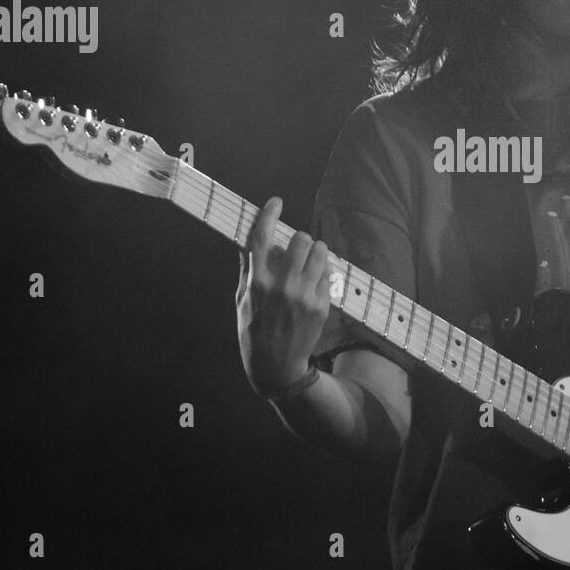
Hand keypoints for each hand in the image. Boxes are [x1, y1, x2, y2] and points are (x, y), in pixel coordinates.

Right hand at [236, 196, 333, 394]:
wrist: (277, 367)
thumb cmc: (254, 332)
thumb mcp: (241, 301)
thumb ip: (247, 269)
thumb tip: (246, 241)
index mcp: (257, 284)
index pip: (262, 239)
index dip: (269, 215)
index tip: (276, 202)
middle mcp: (282, 287)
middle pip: (299, 240)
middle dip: (299, 238)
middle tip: (296, 246)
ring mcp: (305, 296)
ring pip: (319, 252)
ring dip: (314, 250)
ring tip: (308, 261)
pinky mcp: (322, 305)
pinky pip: (328, 273)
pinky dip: (322, 271)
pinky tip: (313, 282)